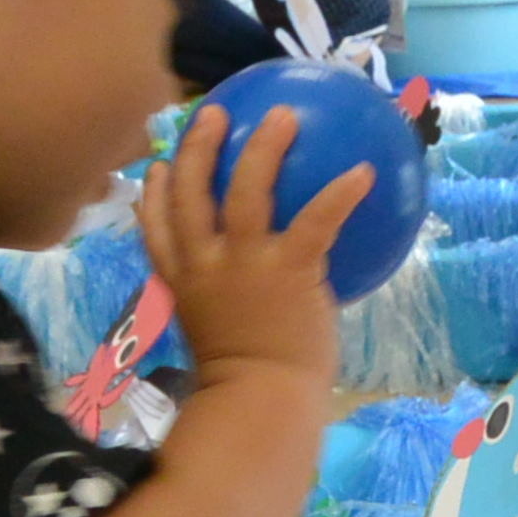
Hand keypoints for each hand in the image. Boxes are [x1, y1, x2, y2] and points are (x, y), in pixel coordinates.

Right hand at [142, 101, 366, 392]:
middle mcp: (204, 265)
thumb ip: (222, 309)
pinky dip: (340, 193)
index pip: (155, 229)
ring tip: (282, 116)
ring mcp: (243, 263)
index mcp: (182, 284)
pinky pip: (315, 220)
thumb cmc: (245, 384)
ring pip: (245, 189)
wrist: (259, 402)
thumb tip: (252, 297)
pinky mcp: (288, 269)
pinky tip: (364, 172)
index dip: (153, 192)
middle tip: (213, 114)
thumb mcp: (214, 340)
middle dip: (196, 148)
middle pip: (188, 192)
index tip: (158, 166)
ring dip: (263, 147)